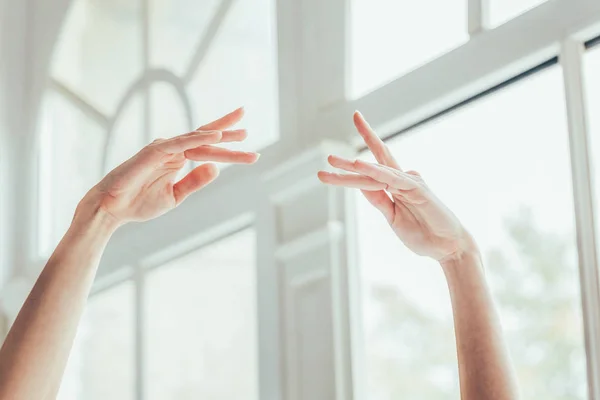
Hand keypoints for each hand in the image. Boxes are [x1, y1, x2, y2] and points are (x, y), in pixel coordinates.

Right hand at [79, 107, 258, 225]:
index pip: (207, 149)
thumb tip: (216, 168)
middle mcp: (172, 149)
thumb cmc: (138, 202)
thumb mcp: (174, 195)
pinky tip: (216, 137)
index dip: (228, 147)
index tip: (251, 150)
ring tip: (241, 133)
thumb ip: (194, 182)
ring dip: (219, 136)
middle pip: (205, 137)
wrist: (112, 209)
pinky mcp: (153, 152)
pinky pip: (180, 144)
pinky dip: (198, 139)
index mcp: (177, 158)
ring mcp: (163, 149)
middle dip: (227, 129)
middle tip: (246, 120)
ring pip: (197, 140)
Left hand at [318, 111, 475, 261]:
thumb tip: (361, 185)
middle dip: (351, 156)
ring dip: (352, 167)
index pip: (371, 169)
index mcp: (394, 186)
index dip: (351, 163)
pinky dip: (375, 171)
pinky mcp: (417, 189)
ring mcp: (409, 182)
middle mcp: (401, 179)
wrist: (447, 247)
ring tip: (332, 161)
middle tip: (328, 154)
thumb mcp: (392, 216)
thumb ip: (378, 199)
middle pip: (374, 160)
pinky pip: (391, 179)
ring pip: (375, 171)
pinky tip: (359, 165)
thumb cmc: (422, 233)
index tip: (330, 161)